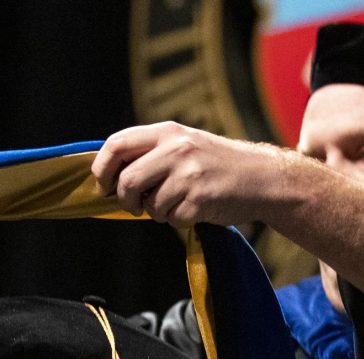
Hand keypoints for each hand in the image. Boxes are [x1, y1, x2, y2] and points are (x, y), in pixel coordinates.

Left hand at [91, 122, 284, 227]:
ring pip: (150, 205)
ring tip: (178, 203)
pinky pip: (172, 219)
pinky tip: (195, 209)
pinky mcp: (201, 199)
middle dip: (125, 200)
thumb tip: (111, 177)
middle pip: (127, 181)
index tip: (103, 186)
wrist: (261, 178)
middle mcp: (177, 149)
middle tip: (135, 206)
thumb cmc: (218, 165)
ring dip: (157, 213)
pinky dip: (178, 220)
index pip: (117, 145)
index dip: (102, 169)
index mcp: (168, 131)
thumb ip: (151, 153)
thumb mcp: (184, 144)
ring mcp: (189, 175)